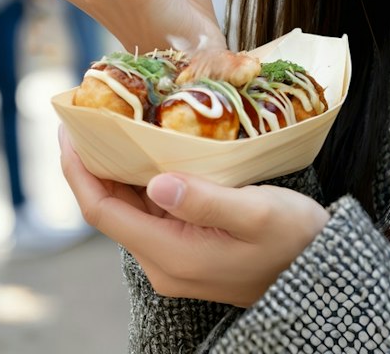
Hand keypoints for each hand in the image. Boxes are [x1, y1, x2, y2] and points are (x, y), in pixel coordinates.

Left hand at [60, 128, 329, 306]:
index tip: (68, 131)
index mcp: (173, 254)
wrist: (321, 272)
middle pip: (110, 209)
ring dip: (113, 169)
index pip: (104, 212)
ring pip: (129, 208)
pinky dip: (138, 178)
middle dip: (90, 164)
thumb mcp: (257, 212)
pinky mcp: (187, 248)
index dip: (79, 171)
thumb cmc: (294, 239)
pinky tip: (144, 149)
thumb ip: (205, 200)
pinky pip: (150, 211)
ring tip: (108, 124)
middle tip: (85, 117)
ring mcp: (174, 258)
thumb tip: (155, 182)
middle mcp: (164, 262)